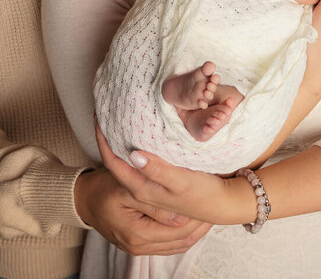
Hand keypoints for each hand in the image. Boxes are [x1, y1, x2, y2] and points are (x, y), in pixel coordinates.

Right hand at [74, 167, 210, 254]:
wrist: (84, 200)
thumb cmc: (103, 189)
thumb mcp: (126, 189)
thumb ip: (152, 201)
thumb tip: (179, 213)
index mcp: (137, 233)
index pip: (178, 230)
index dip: (196, 215)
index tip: (209, 198)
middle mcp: (139, 246)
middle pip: (181, 241)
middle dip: (200, 225)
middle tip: (214, 207)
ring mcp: (140, 249)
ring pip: (178, 245)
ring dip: (195, 231)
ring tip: (208, 213)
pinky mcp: (141, 246)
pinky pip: (169, 245)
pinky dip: (183, 235)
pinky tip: (193, 221)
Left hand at [96, 123, 249, 226]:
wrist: (221, 205)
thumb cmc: (202, 193)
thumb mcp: (180, 181)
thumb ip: (157, 169)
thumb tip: (132, 154)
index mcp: (141, 187)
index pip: (113, 162)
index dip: (103, 141)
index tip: (98, 118)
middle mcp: (142, 187)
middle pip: (116, 162)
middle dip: (108, 139)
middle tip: (105, 115)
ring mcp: (150, 185)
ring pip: (127, 162)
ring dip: (119, 144)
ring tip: (117, 122)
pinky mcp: (160, 182)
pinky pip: (138, 164)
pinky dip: (133, 149)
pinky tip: (139, 138)